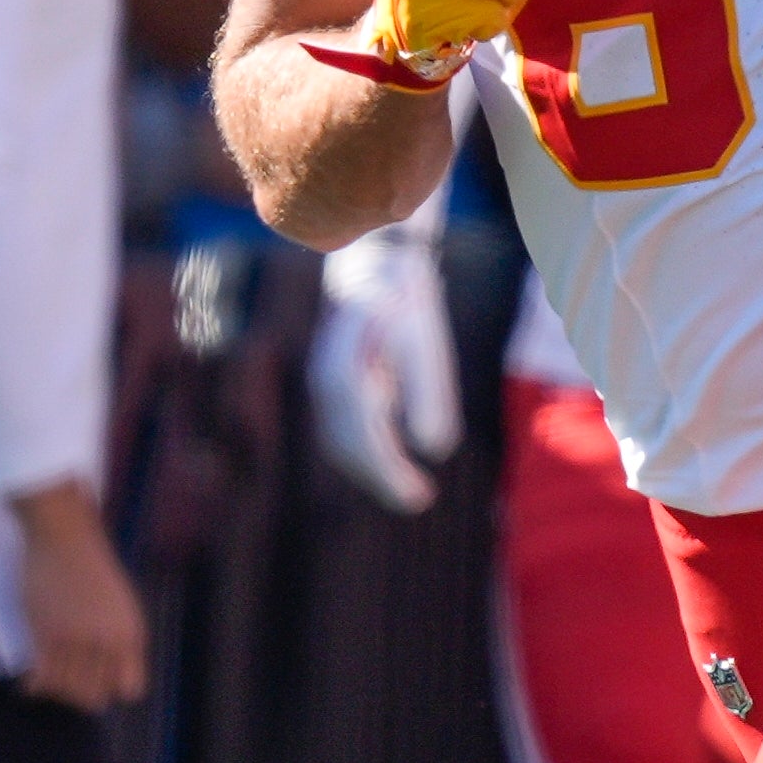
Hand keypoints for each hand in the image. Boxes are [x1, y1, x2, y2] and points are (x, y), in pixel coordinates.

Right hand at [10, 483, 146, 711]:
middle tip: (71, 684)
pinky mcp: (45, 636)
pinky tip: (32, 683)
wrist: (66, 541)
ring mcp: (76, 641)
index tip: (104, 684)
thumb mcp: (122, 605)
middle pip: (95, 695)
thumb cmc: (96, 569)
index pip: (130, 688)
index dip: (116, 690)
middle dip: (83, 694)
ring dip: (59, 691)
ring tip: (53, 681)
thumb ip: (120, 638)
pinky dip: (36, 685)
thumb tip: (115, 672)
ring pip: (67, 691)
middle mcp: (108, 642)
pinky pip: (42, 678)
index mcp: (132, 633)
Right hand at [309, 229, 460, 512]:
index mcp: (342, 370)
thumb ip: (427, 391)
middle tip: (419, 501)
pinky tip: (395, 467)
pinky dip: (369, 451)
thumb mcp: (423, 339)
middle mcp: (326, 382)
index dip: (386, 469)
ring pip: (344, 440)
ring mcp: (327, 384)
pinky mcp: (337, 385)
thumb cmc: (404, 298)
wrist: (376, 262)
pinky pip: (348, 428)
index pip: (360, 434)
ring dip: (373, 469)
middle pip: (348, 444)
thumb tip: (437, 449)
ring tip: (413, 492)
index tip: (417, 496)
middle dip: (381, 476)